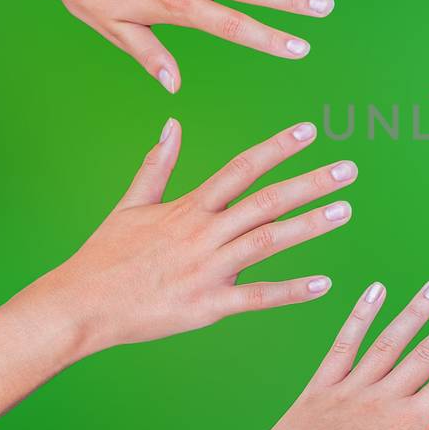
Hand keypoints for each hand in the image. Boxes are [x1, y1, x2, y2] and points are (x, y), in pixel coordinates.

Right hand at [18, 118, 355, 356]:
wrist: (79, 305)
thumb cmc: (105, 255)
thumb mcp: (131, 204)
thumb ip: (158, 163)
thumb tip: (172, 123)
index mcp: (189, 208)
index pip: (242, 168)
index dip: (277, 148)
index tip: (310, 131)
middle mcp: (203, 234)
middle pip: (265, 200)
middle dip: (309, 183)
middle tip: (349, 169)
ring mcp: (208, 270)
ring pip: (267, 242)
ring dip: (309, 226)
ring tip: (346, 210)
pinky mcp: (208, 306)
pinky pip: (257, 296)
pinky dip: (291, 290)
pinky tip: (324, 283)